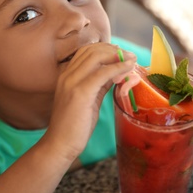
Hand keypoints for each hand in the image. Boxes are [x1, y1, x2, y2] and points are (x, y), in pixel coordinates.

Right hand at [46, 43, 136, 159]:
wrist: (60, 144)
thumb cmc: (74, 125)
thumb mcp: (88, 99)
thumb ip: (99, 84)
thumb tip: (116, 73)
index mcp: (66, 75)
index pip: (85, 51)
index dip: (105, 48)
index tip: (121, 53)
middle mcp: (67, 75)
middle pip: (91, 50)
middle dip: (113, 50)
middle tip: (130, 55)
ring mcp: (72, 82)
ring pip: (96, 57)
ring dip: (117, 56)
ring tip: (132, 60)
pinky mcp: (80, 93)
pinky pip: (102, 73)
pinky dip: (117, 68)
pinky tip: (128, 69)